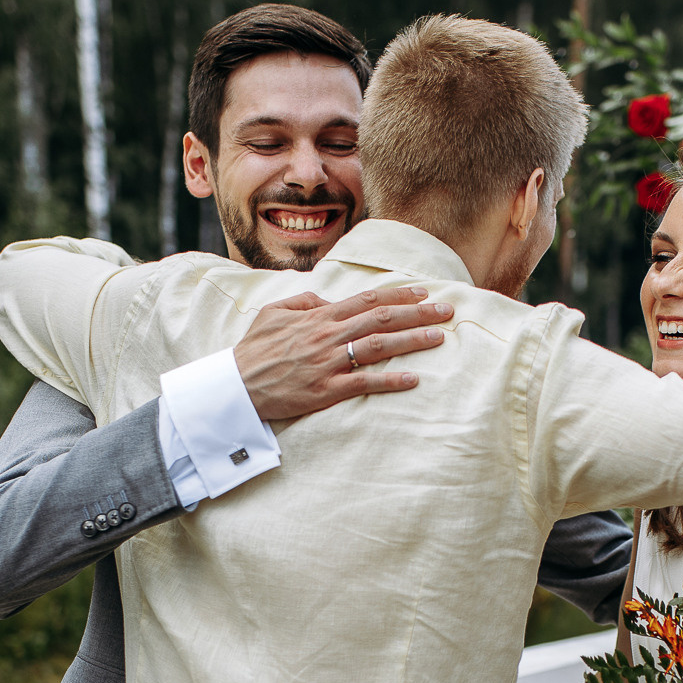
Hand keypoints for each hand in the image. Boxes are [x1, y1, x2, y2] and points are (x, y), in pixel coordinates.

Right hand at [232, 286, 452, 421]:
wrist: (234, 386)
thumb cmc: (254, 351)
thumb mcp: (273, 313)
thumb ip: (303, 301)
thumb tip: (326, 298)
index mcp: (318, 316)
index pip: (367, 300)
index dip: (399, 294)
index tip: (425, 291)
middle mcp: (327, 336)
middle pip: (381, 319)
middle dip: (417, 313)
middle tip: (447, 311)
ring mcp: (327, 363)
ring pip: (377, 347)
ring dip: (411, 341)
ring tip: (438, 338)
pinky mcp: (323, 391)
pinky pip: (362, 383)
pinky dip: (389, 381)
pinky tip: (413, 379)